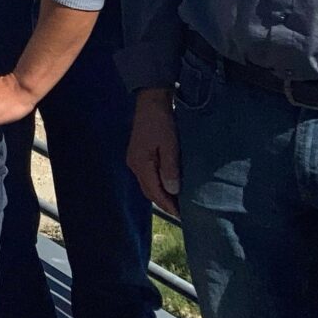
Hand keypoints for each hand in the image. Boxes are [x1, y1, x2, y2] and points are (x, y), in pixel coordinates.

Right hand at [126, 89, 180, 214]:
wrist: (151, 101)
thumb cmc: (161, 122)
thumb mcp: (169, 145)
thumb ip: (170, 169)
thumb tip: (172, 191)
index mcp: (140, 164)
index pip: (154, 192)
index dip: (168, 205)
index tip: (183, 216)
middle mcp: (134, 165)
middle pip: (149, 191)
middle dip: (164, 203)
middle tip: (182, 212)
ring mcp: (135, 160)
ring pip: (148, 184)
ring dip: (161, 194)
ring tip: (177, 202)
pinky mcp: (139, 155)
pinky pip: (148, 176)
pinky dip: (158, 184)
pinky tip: (169, 185)